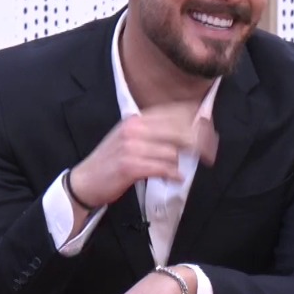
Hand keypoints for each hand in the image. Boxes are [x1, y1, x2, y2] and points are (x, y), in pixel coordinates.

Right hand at [68, 102, 219, 209]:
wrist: (84, 182)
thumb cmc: (112, 162)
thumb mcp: (131, 139)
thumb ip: (156, 133)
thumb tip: (188, 131)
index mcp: (137, 120)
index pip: (174, 112)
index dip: (196, 120)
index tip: (209, 131)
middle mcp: (134, 129)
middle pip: (178, 130)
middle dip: (198, 143)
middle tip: (209, 154)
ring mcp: (131, 147)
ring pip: (172, 151)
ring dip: (180, 163)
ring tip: (179, 171)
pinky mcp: (130, 166)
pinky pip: (162, 168)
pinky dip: (173, 174)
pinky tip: (176, 178)